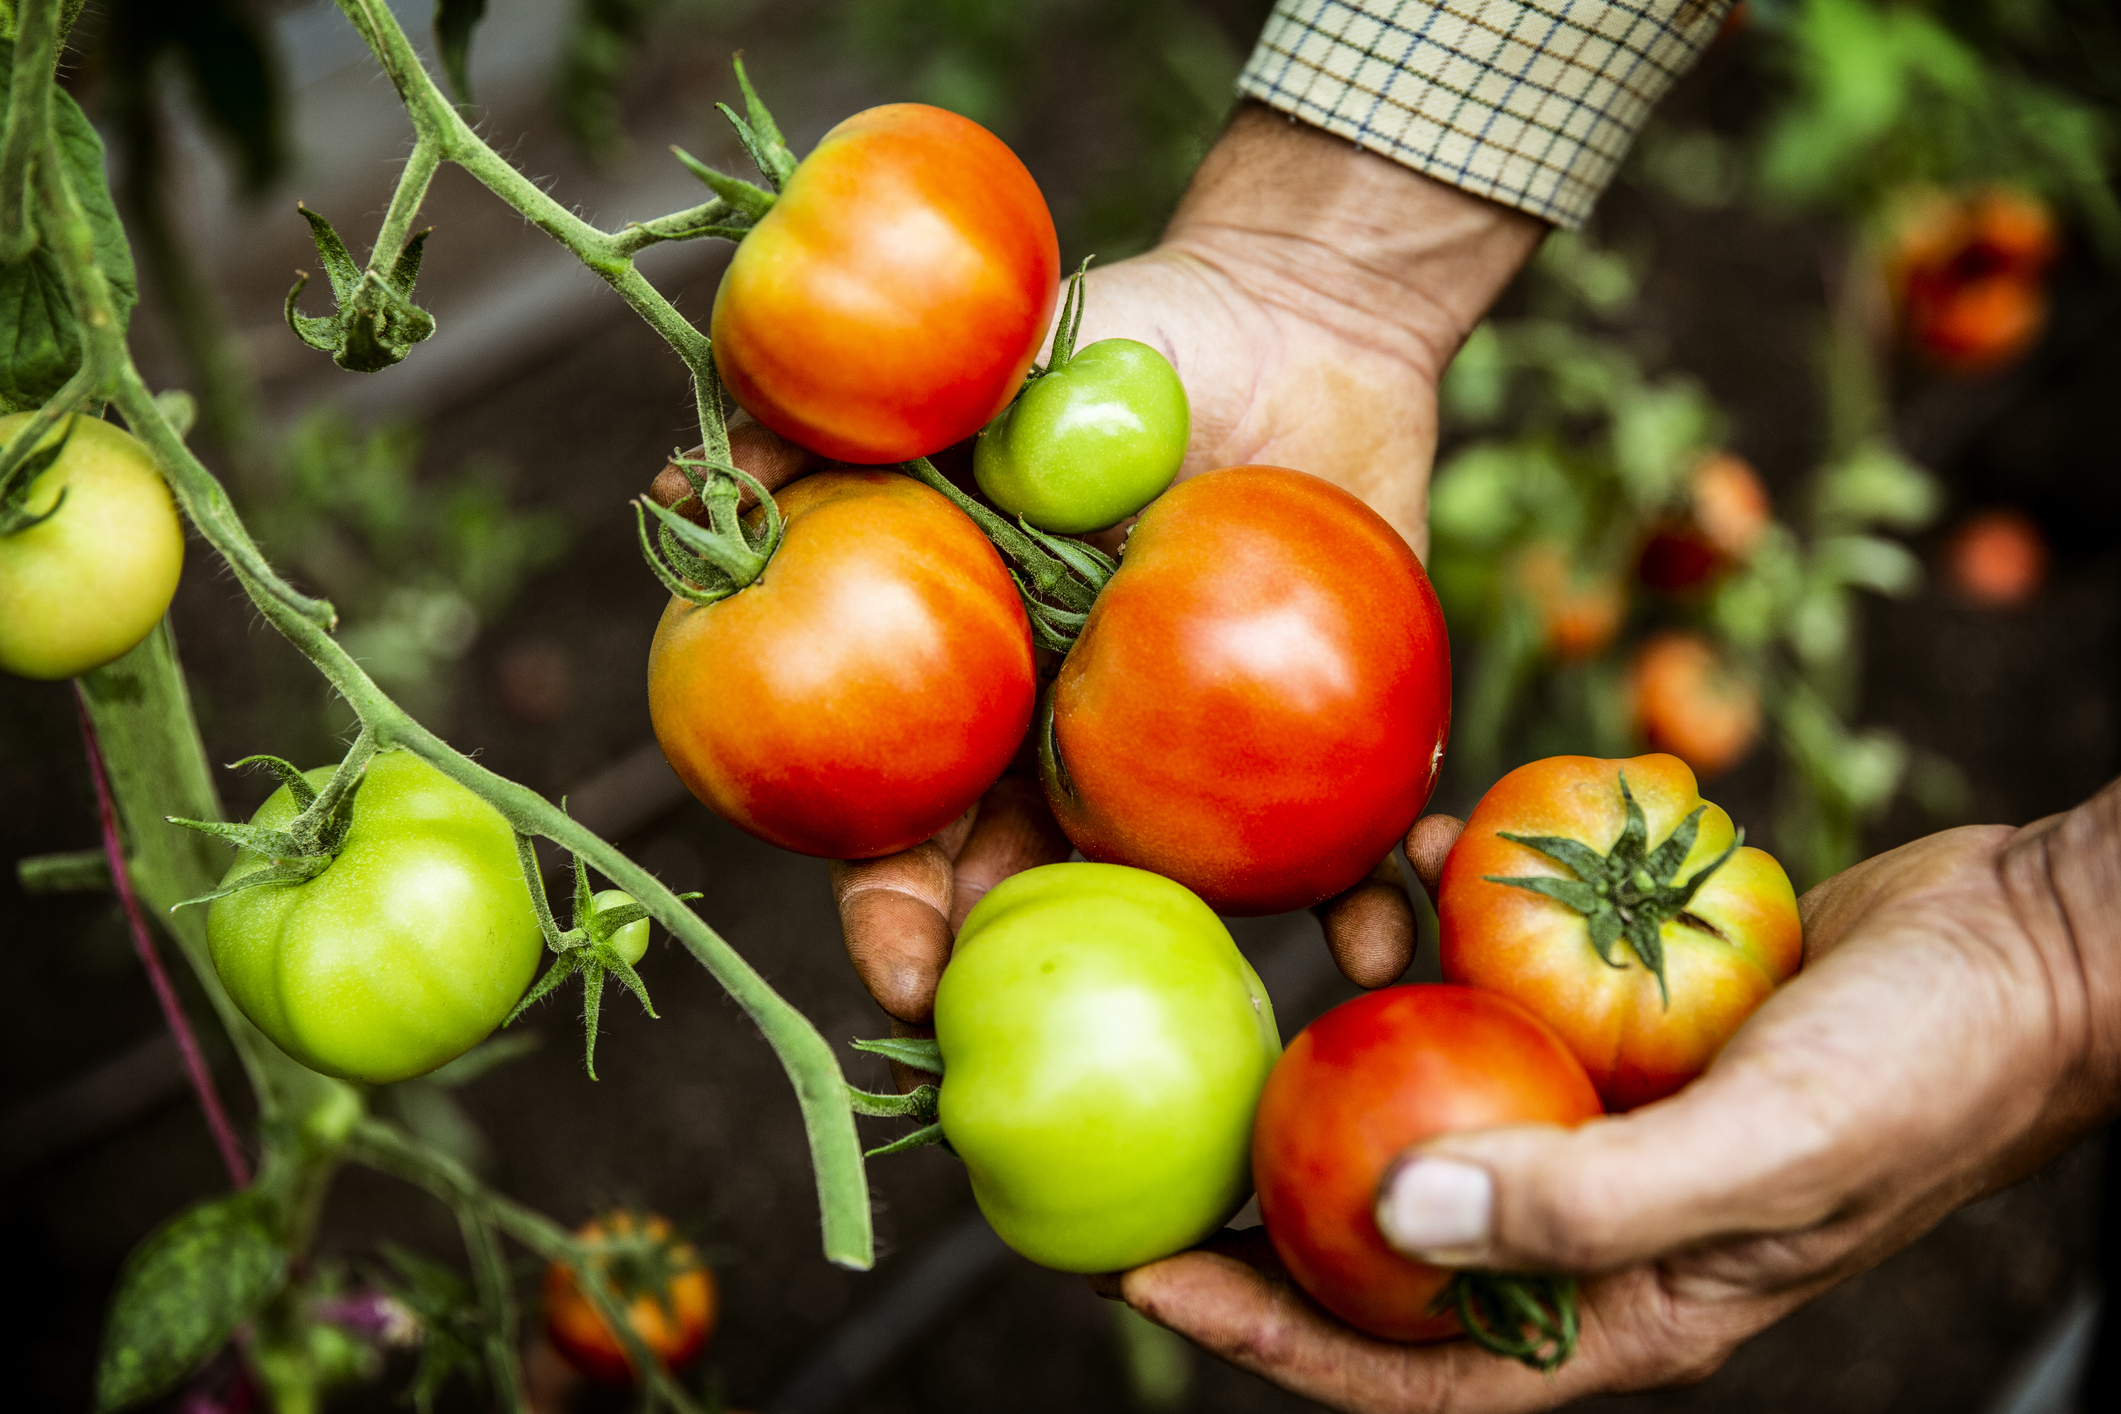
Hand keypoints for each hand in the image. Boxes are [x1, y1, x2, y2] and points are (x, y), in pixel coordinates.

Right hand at [830, 105, 1545, 1032]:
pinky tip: (1382, 932)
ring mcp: (1198, 760)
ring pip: (1178, 899)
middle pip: (1032, 898)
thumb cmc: (1128, 343)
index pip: (909, 826)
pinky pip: (1340, 844)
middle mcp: (1080, 747)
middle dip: (1022, 984)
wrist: (1300, 316)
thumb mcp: (975, 372)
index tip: (901, 970)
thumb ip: (842, 427)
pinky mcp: (1319, 745)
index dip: (892, 909)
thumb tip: (688, 476)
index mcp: (985, 690)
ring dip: (1199, 966)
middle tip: (1036, 1040)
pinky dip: (1362, 898)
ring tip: (1231, 994)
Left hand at [1109, 777, 2120, 1412]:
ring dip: (1374, 1005)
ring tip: (1339, 921)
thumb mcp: (1763, 1149)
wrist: (2037, 944)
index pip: (1411, 1361)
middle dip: (1271, 1186)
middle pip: (1394, 1229)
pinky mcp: (1623, 1017)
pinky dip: (1457, 916)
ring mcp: (1606, 1111)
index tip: (1138, 1276)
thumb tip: (1393, 1219)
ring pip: (1439, 1081)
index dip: (1267, 1333)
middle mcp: (1598, 1218)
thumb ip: (1584, 1201)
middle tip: (1158, 1126)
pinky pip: (1501, 975)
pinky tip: (1429, 852)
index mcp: (1626, 1300)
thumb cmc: (1932, 1068)